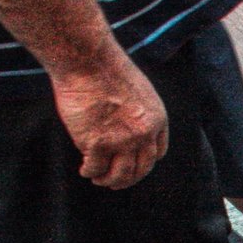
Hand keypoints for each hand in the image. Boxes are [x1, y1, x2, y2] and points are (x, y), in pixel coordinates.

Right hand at [51, 60, 167, 189]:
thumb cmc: (105, 68)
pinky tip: (85, 170)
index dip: (145, 162)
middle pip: (141, 170)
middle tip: (115, 182)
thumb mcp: (137, 89)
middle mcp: (144, 135)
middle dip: (128, 179)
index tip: (134, 164)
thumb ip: (138, 111)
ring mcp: (122, 141)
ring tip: (99, 179)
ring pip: (120, 175)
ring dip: (108, 180)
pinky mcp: (98, 144)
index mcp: (156, 120)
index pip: (157, 153)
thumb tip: (127, 126)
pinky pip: (96, 168)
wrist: (87, 60)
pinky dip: (90, 172)